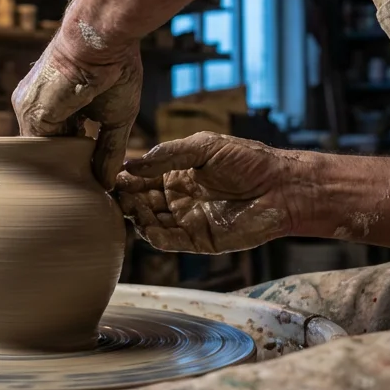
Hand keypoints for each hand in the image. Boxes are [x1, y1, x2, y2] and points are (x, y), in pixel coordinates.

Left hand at [12, 24, 141, 188]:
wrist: (102, 42)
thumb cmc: (115, 70)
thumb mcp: (116, 119)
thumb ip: (109, 151)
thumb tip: (107, 185)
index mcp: (55, 103)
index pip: (56, 138)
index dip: (72, 156)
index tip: (89, 171)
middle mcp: (35, 105)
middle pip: (44, 146)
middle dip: (62, 164)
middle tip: (83, 182)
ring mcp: (29, 108)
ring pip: (39, 150)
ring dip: (58, 165)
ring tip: (80, 177)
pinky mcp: (32, 113)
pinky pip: (38, 148)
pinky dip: (54, 161)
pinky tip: (73, 168)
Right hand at [115, 132, 298, 253]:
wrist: (282, 187)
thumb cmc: (248, 161)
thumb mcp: (204, 147)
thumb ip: (167, 155)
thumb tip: (130, 165)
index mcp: (175, 172)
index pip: (140, 176)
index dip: (124, 176)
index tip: (108, 174)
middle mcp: (176, 197)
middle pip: (139, 200)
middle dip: (125, 197)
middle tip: (113, 194)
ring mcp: (185, 219)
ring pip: (149, 221)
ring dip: (136, 216)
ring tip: (128, 208)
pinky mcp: (197, 240)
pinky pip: (169, 242)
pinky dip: (154, 237)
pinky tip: (146, 228)